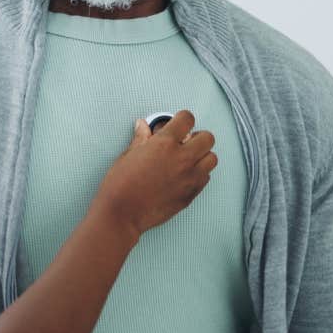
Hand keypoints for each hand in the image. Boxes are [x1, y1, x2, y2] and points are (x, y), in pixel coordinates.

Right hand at [90, 110, 216, 243]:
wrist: (123, 213)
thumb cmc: (120, 184)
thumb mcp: (128, 155)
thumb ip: (141, 139)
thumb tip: (143, 126)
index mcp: (164, 144)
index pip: (187, 119)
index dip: (182, 119)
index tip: (178, 123)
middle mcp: (182, 158)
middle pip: (208, 138)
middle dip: (197, 137)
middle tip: (184, 142)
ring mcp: (190, 178)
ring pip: (212, 158)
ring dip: (202, 156)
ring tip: (186, 160)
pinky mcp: (192, 194)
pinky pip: (206, 178)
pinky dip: (199, 174)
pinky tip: (183, 176)